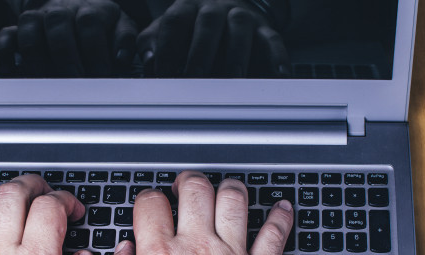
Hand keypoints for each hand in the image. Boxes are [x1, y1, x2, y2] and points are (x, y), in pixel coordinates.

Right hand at [0, 0, 137, 76]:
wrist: (71, 3)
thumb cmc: (99, 23)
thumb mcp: (120, 26)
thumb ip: (125, 41)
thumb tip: (122, 59)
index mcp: (90, 9)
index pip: (89, 23)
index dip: (94, 50)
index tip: (101, 75)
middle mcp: (62, 10)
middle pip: (57, 23)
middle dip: (66, 55)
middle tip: (74, 81)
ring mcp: (38, 18)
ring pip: (29, 28)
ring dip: (37, 57)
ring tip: (45, 83)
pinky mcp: (18, 29)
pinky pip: (5, 37)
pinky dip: (6, 55)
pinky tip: (12, 73)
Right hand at [98, 171, 293, 254]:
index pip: (151, 202)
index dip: (148, 199)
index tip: (150, 207)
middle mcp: (198, 247)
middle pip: (196, 188)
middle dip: (187, 182)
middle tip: (185, 188)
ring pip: (234, 200)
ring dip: (228, 189)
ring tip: (223, 191)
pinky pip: (275, 234)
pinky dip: (280, 217)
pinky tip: (279, 208)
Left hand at [137, 0, 289, 76]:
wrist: (229, 7)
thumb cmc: (192, 28)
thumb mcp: (167, 32)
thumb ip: (152, 45)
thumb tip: (147, 61)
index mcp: (186, 7)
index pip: (175, 22)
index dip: (168, 47)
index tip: (164, 73)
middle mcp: (214, 8)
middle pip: (207, 24)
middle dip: (200, 52)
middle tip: (194, 78)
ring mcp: (241, 16)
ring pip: (240, 28)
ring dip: (235, 54)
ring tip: (232, 78)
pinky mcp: (264, 28)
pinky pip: (272, 40)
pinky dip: (276, 57)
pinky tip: (278, 75)